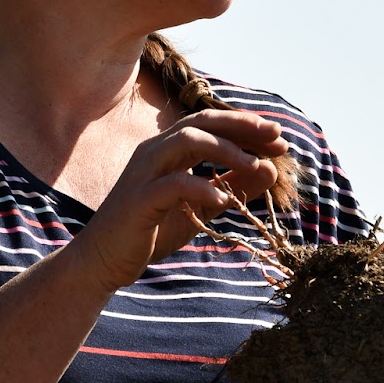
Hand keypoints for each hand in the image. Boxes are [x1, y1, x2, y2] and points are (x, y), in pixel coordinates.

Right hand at [75, 109, 287, 290]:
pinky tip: (224, 198)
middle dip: (242, 126)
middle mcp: (154, 152)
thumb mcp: (202, 208)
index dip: (246, 128)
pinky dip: (201, 187)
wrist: (104, 261)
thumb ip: (232, 187)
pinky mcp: (138, 200)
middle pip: (201, 122)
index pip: (211, 124)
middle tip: (277, 136)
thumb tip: (271, 169)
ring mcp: (144, 173)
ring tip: (256, 165)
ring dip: (226, 150)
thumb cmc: (152, 231)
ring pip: (186, 141)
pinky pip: (172, 184)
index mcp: (168, 151)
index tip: (279, 140)